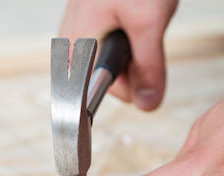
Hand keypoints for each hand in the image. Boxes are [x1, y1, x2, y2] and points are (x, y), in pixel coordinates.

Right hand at [60, 0, 177, 109]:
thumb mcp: (148, 23)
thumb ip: (148, 69)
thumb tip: (148, 105)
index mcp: (80, 46)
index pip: (108, 91)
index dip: (134, 84)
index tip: (146, 71)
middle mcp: (75, 43)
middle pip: (113, 80)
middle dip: (137, 65)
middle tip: (144, 33)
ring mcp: (82, 34)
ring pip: (116, 66)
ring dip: (136, 52)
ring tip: (138, 22)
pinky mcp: (92, 27)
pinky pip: (115, 51)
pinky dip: (132, 43)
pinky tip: (134, 23)